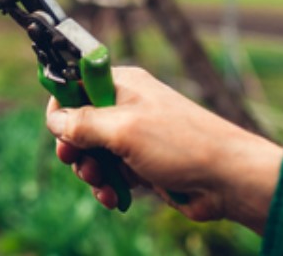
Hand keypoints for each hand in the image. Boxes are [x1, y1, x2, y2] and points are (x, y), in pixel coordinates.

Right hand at [46, 67, 282, 233]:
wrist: (228, 179)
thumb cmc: (181, 144)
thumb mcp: (123, 130)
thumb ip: (83, 124)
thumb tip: (55, 120)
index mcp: (122, 85)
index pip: (76, 85)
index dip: (61, 107)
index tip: (57, 131)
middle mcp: (126, 106)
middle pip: (80, 124)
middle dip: (75, 147)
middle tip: (74, 162)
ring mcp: (135, 136)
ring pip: (94, 152)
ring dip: (91, 171)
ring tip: (102, 184)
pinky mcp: (143, 163)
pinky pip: (111, 172)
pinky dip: (108, 185)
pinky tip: (113, 197)